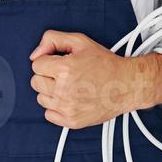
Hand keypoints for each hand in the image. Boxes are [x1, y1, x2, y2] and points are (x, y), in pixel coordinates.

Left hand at [29, 30, 156, 129]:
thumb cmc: (105, 64)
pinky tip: (70, 99)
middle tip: (65, 74)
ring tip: (70, 86)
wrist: (127, 85)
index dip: (49, 61)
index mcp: (65, 69)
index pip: (36, 65)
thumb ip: (52, 40)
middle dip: (48, 75)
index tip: (61, 62)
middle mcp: (64, 90)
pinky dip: (57, 107)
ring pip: (41, 98)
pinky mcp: (72, 122)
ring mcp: (68, 108)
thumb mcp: (80, 41)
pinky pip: (49, 115)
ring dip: (51, 92)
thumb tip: (34, 55)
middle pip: (36, 82)